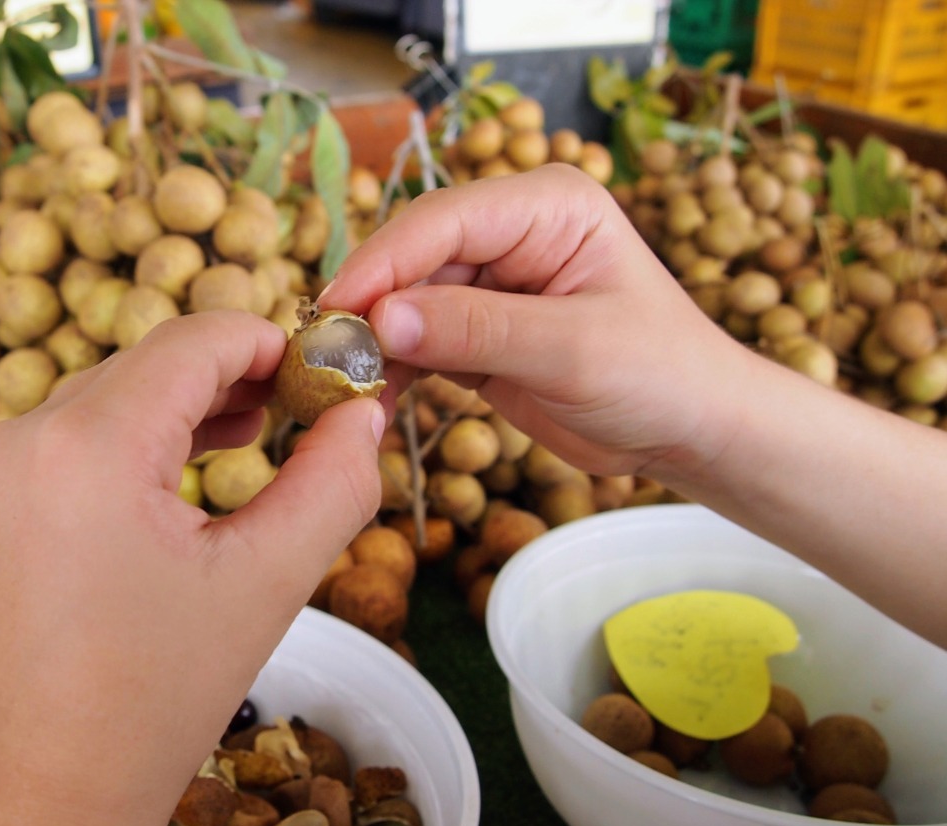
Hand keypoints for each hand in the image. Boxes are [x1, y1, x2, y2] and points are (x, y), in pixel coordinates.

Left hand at [0, 310, 383, 825]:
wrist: (44, 795)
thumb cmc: (156, 702)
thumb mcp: (267, 583)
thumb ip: (334, 481)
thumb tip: (364, 411)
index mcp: (86, 449)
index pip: (192, 342)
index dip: (268, 343)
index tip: (320, 370)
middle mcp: (16, 440)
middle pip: (145, 366)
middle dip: (227, 379)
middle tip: (297, 411)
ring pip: (103, 399)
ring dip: (176, 409)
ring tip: (250, 435)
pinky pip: (63, 440)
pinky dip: (123, 443)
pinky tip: (174, 473)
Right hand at [323, 164, 755, 482]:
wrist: (691, 432)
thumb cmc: (662, 375)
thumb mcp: (573, 350)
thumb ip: (477, 330)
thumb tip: (382, 321)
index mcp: (547, 205)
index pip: (444, 219)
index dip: (384, 262)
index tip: (335, 308)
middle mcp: (512, 233)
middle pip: (414, 258)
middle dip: (370, 305)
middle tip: (323, 354)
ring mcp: (491, 283)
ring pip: (405, 302)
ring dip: (372, 343)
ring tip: (338, 384)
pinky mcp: (477, 333)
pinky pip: (417, 343)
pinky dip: (391, 370)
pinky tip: (367, 400)